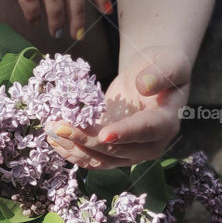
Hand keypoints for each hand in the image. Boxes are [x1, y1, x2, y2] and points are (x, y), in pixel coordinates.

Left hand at [45, 45, 191, 167]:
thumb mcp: (170, 63)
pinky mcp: (115, 151)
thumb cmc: (164, 66)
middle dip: (86, 140)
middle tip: (59, 126)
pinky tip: (55, 141)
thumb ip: (161, 74)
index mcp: (166, 122)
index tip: (103, 135)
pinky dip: (74, 152)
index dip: (124, 134)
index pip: (146, 130)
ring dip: (74, 148)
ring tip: (51, 132)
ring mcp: (131, 151)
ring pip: (101, 159)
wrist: (155, 76)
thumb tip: (144, 86)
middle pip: (117, 149)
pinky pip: (94, 158)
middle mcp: (150, 144)